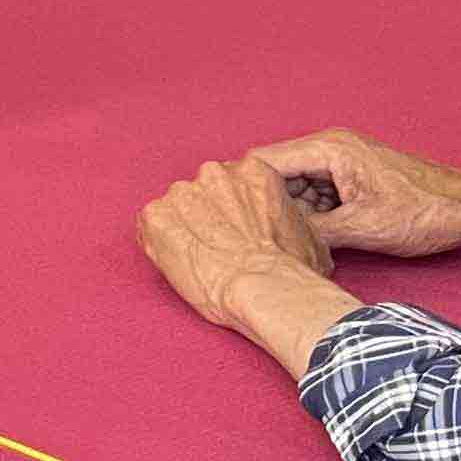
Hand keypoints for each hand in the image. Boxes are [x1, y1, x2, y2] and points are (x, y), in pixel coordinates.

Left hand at [140, 159, 366, 380]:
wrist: (265, 290)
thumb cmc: (293, 270)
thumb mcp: (308, 235)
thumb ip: (285, 217)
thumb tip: (284, 228)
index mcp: (253, 170)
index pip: (234, 182)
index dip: (235, 209)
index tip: (239, 230)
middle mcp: (213, 172)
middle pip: (204, 192)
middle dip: (208, 216)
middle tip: (221, 246)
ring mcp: (181, 192)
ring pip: (178, 208)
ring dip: (185, 229)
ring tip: (204, 258)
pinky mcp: (154, 216)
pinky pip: (152, 227)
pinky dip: (162, 242)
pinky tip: (182, 261)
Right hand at [245, 130, 460, 260]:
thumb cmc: (426, 214)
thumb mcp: (363, 229)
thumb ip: (312, 229)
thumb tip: (276, 237)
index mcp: (329, 149)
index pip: (264, 162)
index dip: (250, 193)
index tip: (244, 222)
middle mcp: (332, 145)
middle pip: (279, 172)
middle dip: (274, 203)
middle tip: (271, 236)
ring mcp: (345, 157)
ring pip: (299, 182)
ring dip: (297, 210)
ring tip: (300, 240)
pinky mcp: (356, 172)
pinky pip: (320, 187)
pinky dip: (317, 210)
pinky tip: (323, 235)